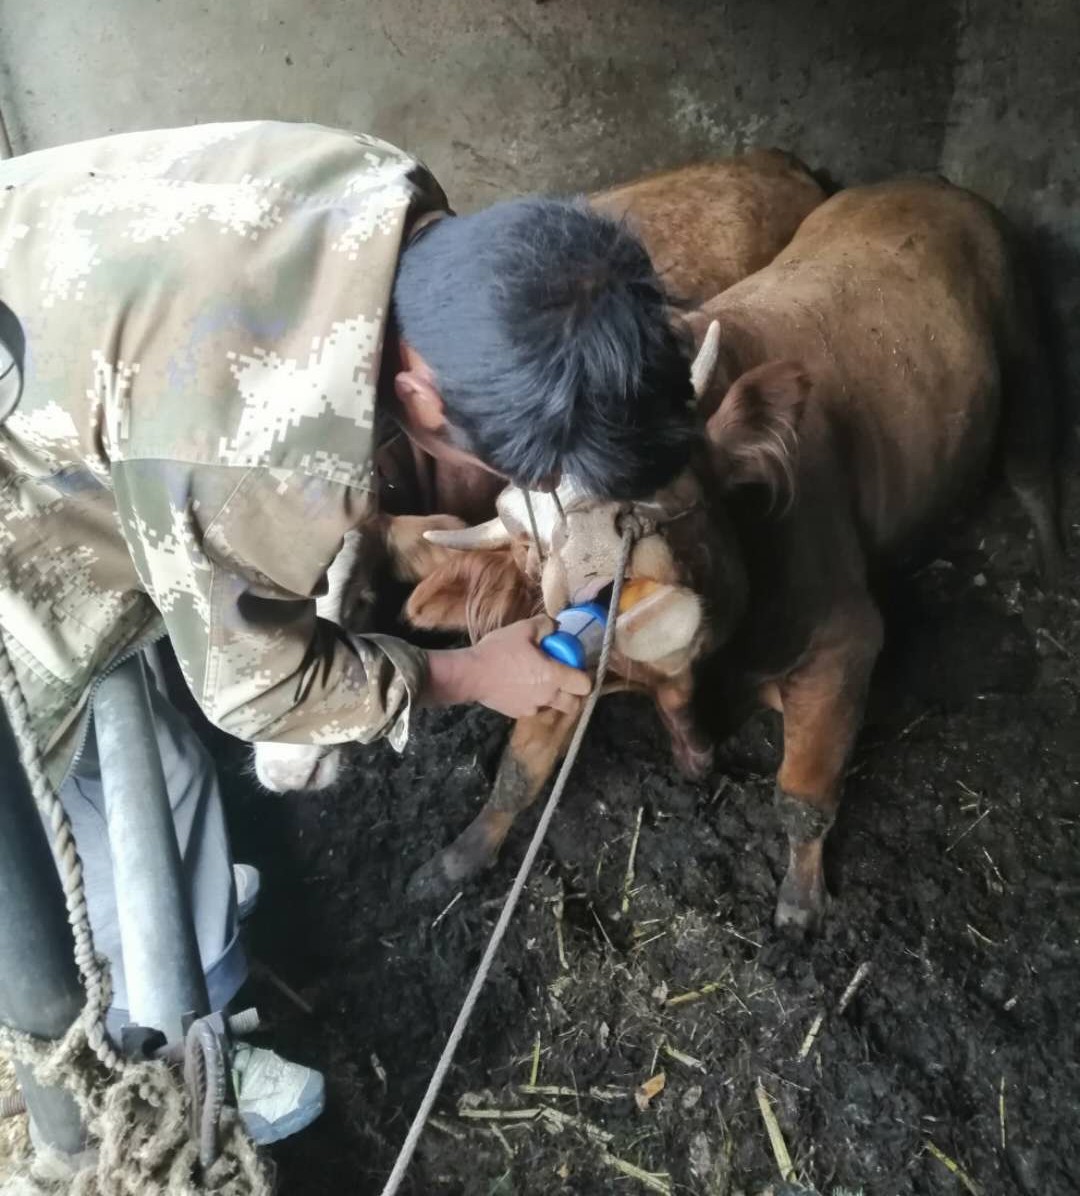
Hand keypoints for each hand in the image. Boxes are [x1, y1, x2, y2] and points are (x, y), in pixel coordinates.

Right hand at [424, 616, 591, 717]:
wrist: (470, 674)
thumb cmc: (499, 651)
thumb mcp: (523, 629)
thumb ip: (546, 625)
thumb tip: (557, 627)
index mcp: (553, 676)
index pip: (585, 685)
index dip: (584, 676)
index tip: (575, 666)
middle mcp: (547, 696)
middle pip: (574, 704)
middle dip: (573, 693)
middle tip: (563, 678)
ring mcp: (533, 708)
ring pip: (554, 707)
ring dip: (554, 697)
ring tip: (540, 682)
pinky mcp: (518, 713)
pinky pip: (534, 708)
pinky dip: (534, 700)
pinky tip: (521, 687)